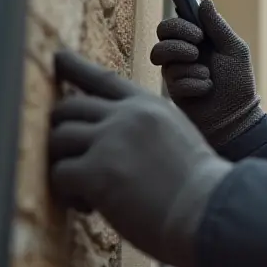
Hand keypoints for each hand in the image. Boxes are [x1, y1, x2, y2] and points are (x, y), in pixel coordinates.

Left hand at [48, 49, 231, 266]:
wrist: (208, 209)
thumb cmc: (198, 187)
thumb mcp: (176, 137)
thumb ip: (144, 128)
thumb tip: (109, 135)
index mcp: (148, 106)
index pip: (103, 78)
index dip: (75, 66)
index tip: (58, 57)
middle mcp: (126, 115)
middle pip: (68, 108)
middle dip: (61, 132)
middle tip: (70, 158)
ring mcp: (110, 140)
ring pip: (58, 139)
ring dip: (63, 164)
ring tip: (82, 190)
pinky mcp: (96, 171)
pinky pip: (59, 173)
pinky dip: (67, 193)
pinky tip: (89, 207)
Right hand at [150, 0, 263, 147]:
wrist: (236, 117)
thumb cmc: (238, 83)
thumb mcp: (234, 50)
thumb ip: (218, 27)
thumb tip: (205, 1)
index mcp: (197, 40)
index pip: (175, 21)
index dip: (179, 22)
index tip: (198, 33)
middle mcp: (182, 53)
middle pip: (161, 33)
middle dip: (178, 40)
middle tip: (197, 50)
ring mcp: (175, 71)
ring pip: (160, 54)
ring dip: (187, 64)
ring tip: (206, 73)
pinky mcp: (171, 90)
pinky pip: (174, 80)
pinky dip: (195, 84)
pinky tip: (207, 90)